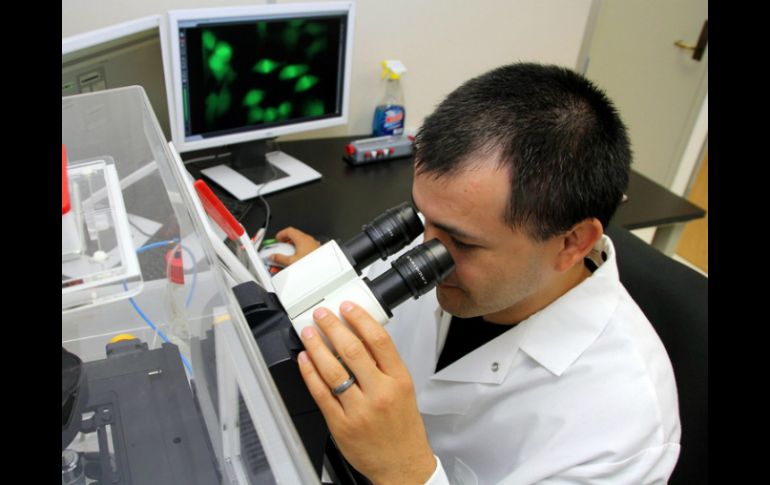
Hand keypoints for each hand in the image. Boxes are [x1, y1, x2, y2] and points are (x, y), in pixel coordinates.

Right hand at [272, 226, 320, 265]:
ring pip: (301, 240)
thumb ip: (280, 258)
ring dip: (293, 244)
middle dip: (286, 239)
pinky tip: (298, 256)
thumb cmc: (311, 264)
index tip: (277, 239)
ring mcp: (313, 244)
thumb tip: (273, 256)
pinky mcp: (316, 249)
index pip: (289, 230)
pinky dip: (300, 248)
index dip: (281, 233)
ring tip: (288, 252)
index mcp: (302, 239)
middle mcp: (308, 239)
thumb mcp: (291, 262)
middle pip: (295, 234)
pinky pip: (306, 245)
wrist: (322, 269)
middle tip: (281, 245)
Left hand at [297, 302, 435, 484]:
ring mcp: (359, 410)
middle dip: (333, 327)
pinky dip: (309, 373)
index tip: (348, 307)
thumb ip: (385, 365)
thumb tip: (360, 336)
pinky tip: (304, 360)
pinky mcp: (340, 424)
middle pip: (352, 350)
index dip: (360, 318)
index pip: (379, 340)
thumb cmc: (403, 429)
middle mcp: (379, 393)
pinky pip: (320, 393)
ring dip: (316, 346)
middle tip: (322, 315)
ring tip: (308, 333)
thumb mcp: (404, 390)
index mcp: (399, 380)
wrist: (402, 465)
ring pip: (332, 370)